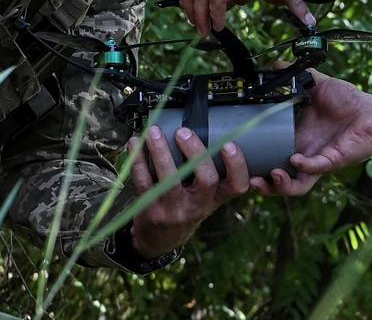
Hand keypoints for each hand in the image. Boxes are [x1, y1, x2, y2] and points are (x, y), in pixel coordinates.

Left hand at [129, 126, 249, 257]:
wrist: (159, 240)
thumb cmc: (185, 209)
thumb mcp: (205, 198)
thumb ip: (210, 172)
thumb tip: (207, 130)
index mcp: (215, 199)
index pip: (237, 186)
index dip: (236, 165)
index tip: (228, 144)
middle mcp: (197, 206)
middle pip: (206, 179)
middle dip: (196, 151)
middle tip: (183, 131)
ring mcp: (173, 209)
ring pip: (170, 180)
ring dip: (161, 152)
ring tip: (154, 132)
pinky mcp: (150, 209)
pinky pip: (143, 181)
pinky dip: (138, 159)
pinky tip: (134, 144)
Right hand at [251, 71, 371, 196]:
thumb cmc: (347, 100)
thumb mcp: (317, 84)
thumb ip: (294, 75)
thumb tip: (273, 64)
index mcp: (294, 137)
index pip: (269, 156)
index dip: (254, 162)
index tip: (237, 154)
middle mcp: (303, 153)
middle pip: (277, 180)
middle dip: (262, 184)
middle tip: (248, 179)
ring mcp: (318, 159)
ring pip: (296, 185)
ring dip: (280, 185)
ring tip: (270, 175)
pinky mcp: (334, 160)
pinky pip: (316, 169)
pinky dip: (305, 167)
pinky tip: (295, 159)